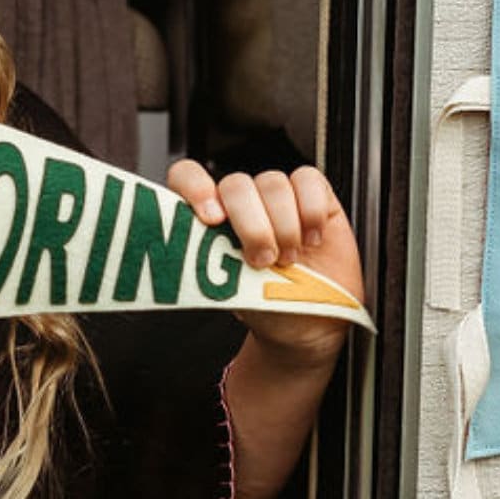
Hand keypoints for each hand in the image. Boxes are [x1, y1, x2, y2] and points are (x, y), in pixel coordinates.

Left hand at [165, 160, 364, 369]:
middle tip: (263, 260)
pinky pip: (308, 180)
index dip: (196, 188)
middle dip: (252, 226)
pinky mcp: (312, 194)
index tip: (212, 219)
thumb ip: (209, 263)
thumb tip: (194, 249)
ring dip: (284, 226)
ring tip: (288, 258)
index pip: (187, 177)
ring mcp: (276, 196)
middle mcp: (240, 202)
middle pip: (236, 185)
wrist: (307, 321)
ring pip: (273, 183)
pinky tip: (311, 239)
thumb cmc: (263, 304)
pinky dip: (311, 212)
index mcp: (209, 218)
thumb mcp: (227, 290)